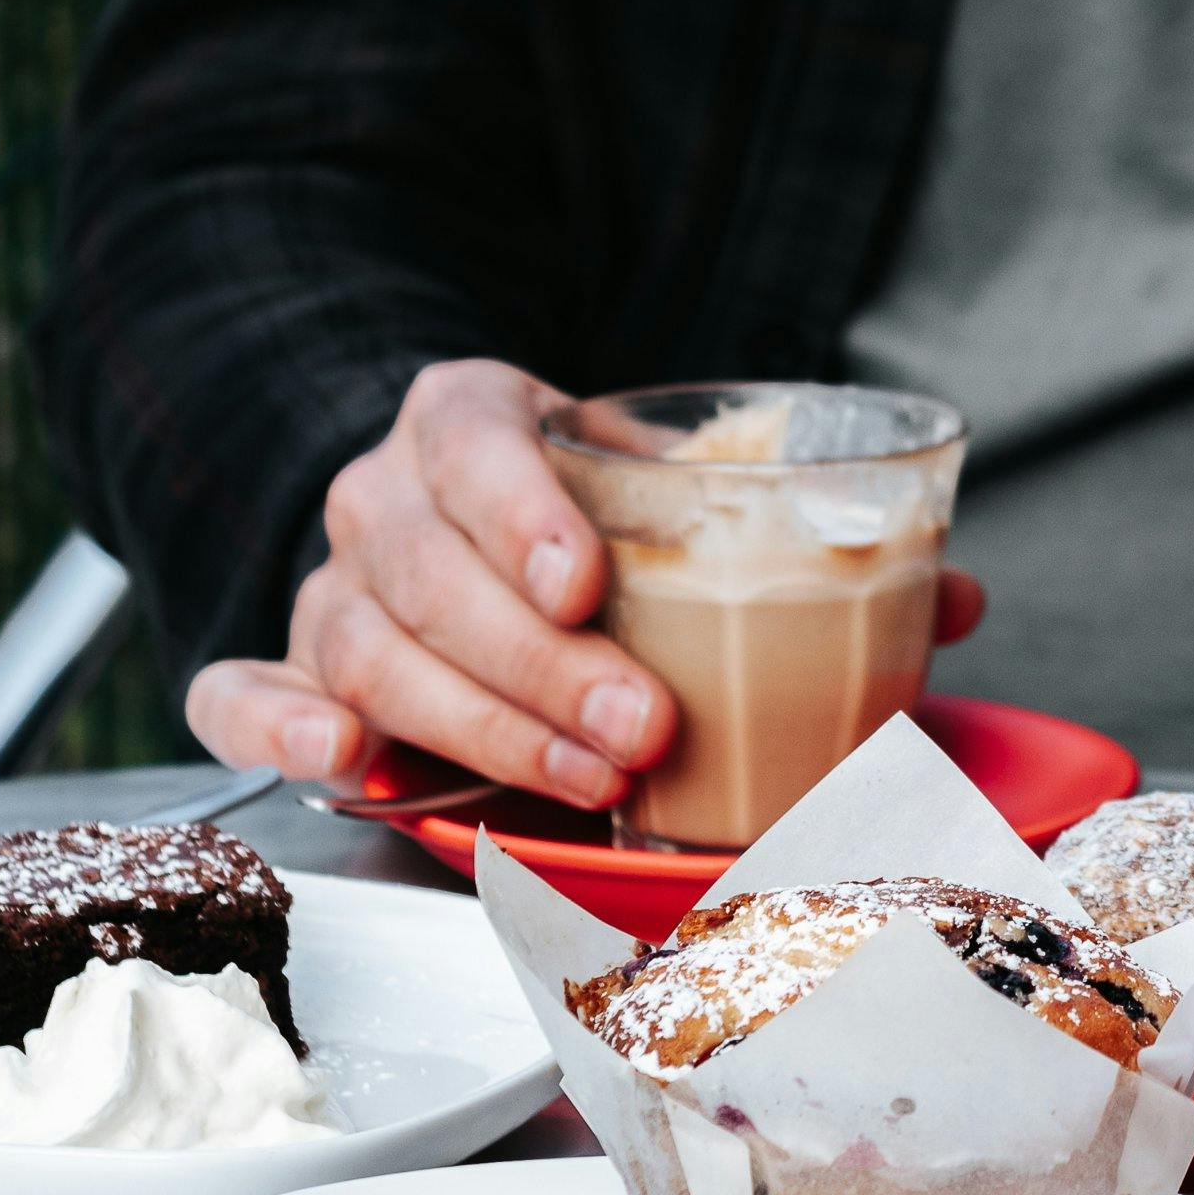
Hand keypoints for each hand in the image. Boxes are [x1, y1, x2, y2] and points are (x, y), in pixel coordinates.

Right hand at [185, 362, 984, 804]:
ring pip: (366, 650)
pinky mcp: (293, 666)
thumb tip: (954, 595)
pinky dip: (274, 725)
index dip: (520, 510)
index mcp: (469, 417)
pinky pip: (239, 691)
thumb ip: (790, 532)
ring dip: (477, 725)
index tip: (587, 578)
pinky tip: (338, 760)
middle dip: (539, 663)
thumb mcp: (674, 494)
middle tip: (642, 724)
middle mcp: (382, 495)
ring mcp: (329, 584)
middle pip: (429, 573)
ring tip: (586, 777)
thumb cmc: (588, 514)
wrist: (465, 519)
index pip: (471, 440)